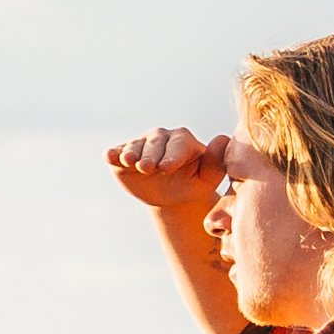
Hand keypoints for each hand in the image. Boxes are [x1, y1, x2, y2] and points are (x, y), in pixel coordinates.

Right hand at [105, 127, 231, 220]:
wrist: (171, 196)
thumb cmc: (193, 185)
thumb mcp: (208, 178)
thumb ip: (217, 161)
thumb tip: (224, 138)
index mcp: (183, 140)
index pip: (179, 144)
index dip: (172, 156)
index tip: (166, 168)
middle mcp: (161, 137)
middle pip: (155, 144)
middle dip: (150, 155)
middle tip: (146, 168)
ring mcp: (141, 144)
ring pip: (135, 146)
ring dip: (132, 153)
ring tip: (128, 161)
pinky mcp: (123, 153)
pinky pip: (117, 151)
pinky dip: (113, 153)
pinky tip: (109, 156)